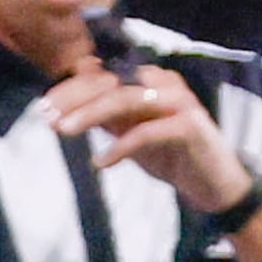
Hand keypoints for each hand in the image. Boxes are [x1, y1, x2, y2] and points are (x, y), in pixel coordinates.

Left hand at [43, 54, 256, 217]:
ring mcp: (179, 101)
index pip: (103, 75)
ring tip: (65, 131)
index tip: (45, 108)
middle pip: (110, 82)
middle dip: (74, 99)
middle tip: (48, 117)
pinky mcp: (190, 125)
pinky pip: (147, 132)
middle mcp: (163, 82)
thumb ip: (108, 118)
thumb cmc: (174, 158)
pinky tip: (102, 163)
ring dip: (91, 115)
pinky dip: (121, 147)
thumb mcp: (132, 134)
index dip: (71, 89)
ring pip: (125, 99)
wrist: (216, 186)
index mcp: (148, 80)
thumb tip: (69, 108)